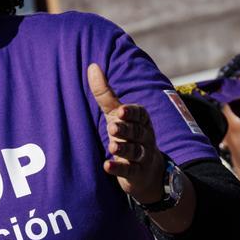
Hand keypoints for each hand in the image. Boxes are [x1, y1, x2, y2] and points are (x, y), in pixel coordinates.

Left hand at [88, 64, 163, 203]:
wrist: (146, 171)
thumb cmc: (128, 135)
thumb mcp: (116, 114)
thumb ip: (105, 94)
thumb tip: (92, 66)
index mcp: (141, 120)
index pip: (140, 114)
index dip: (131, 113)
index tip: (121, 110)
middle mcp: (145, 137)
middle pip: (137, 132)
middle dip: (126, 129)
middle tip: (113, 126)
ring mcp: (142, 156)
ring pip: (135, 151)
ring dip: (124, 148)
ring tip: (112, 146)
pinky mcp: (137, 173)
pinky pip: (129, 170)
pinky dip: (118, 168)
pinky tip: (107, 166)